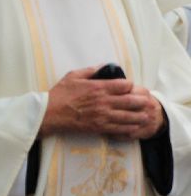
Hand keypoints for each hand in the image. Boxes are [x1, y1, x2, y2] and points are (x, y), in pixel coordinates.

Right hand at [40, 65, 164, 138]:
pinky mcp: (99, 127)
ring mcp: (103, 115)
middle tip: (146, 102)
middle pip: (132, 101)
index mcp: (98, 87)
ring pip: (130, 116)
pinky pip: (120, 128)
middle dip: (142, 101)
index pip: (125, 85)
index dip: (131, 86)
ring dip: (141, 116)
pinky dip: (130, 128)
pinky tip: (135, 127)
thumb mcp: (73, 76)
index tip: (130, 87)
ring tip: (146, 116)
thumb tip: (104, 66)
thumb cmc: (60, 94)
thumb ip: (91, 70)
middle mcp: (104, 101)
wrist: (49, 113)